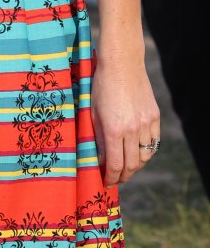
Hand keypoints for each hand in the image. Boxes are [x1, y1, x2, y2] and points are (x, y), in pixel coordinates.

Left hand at [90, 59, 160, 186]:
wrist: (122, 65)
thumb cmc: (100, 87)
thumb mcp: (92, 113)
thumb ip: (96, 138)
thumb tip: (99, 159)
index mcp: (113, 129)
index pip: (115, 164)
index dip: (111, 178)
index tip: (106, 183)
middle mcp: (132, 129)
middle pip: (131, 164)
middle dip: (123, 176)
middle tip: (116, 180)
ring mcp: (146, 123)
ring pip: (145, 156)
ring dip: (136, 166)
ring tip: (126, 168)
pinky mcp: (154, 117)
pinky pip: (153, 142)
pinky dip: (145, 152)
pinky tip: (137, 153)